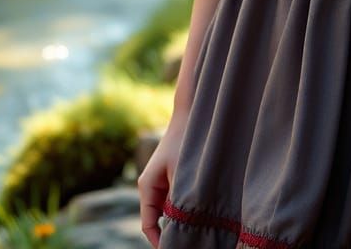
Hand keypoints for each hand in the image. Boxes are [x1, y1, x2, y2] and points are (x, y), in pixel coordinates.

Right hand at [137, 113, 187, 246]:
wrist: (191, 115)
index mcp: (147, 187)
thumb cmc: (186, 142)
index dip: (159, 242)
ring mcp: (162, 182)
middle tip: (192, 243)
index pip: (148, 225)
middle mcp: (152, 187)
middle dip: (172, 233)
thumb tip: (181, 228)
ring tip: (200, 228)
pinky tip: (203, 210)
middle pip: (158, 221)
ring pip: (170, 211)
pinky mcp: (173, 177)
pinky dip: (187, 207)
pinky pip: (178, 200)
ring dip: (182, 218)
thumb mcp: (183, 175)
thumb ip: (179, 202)